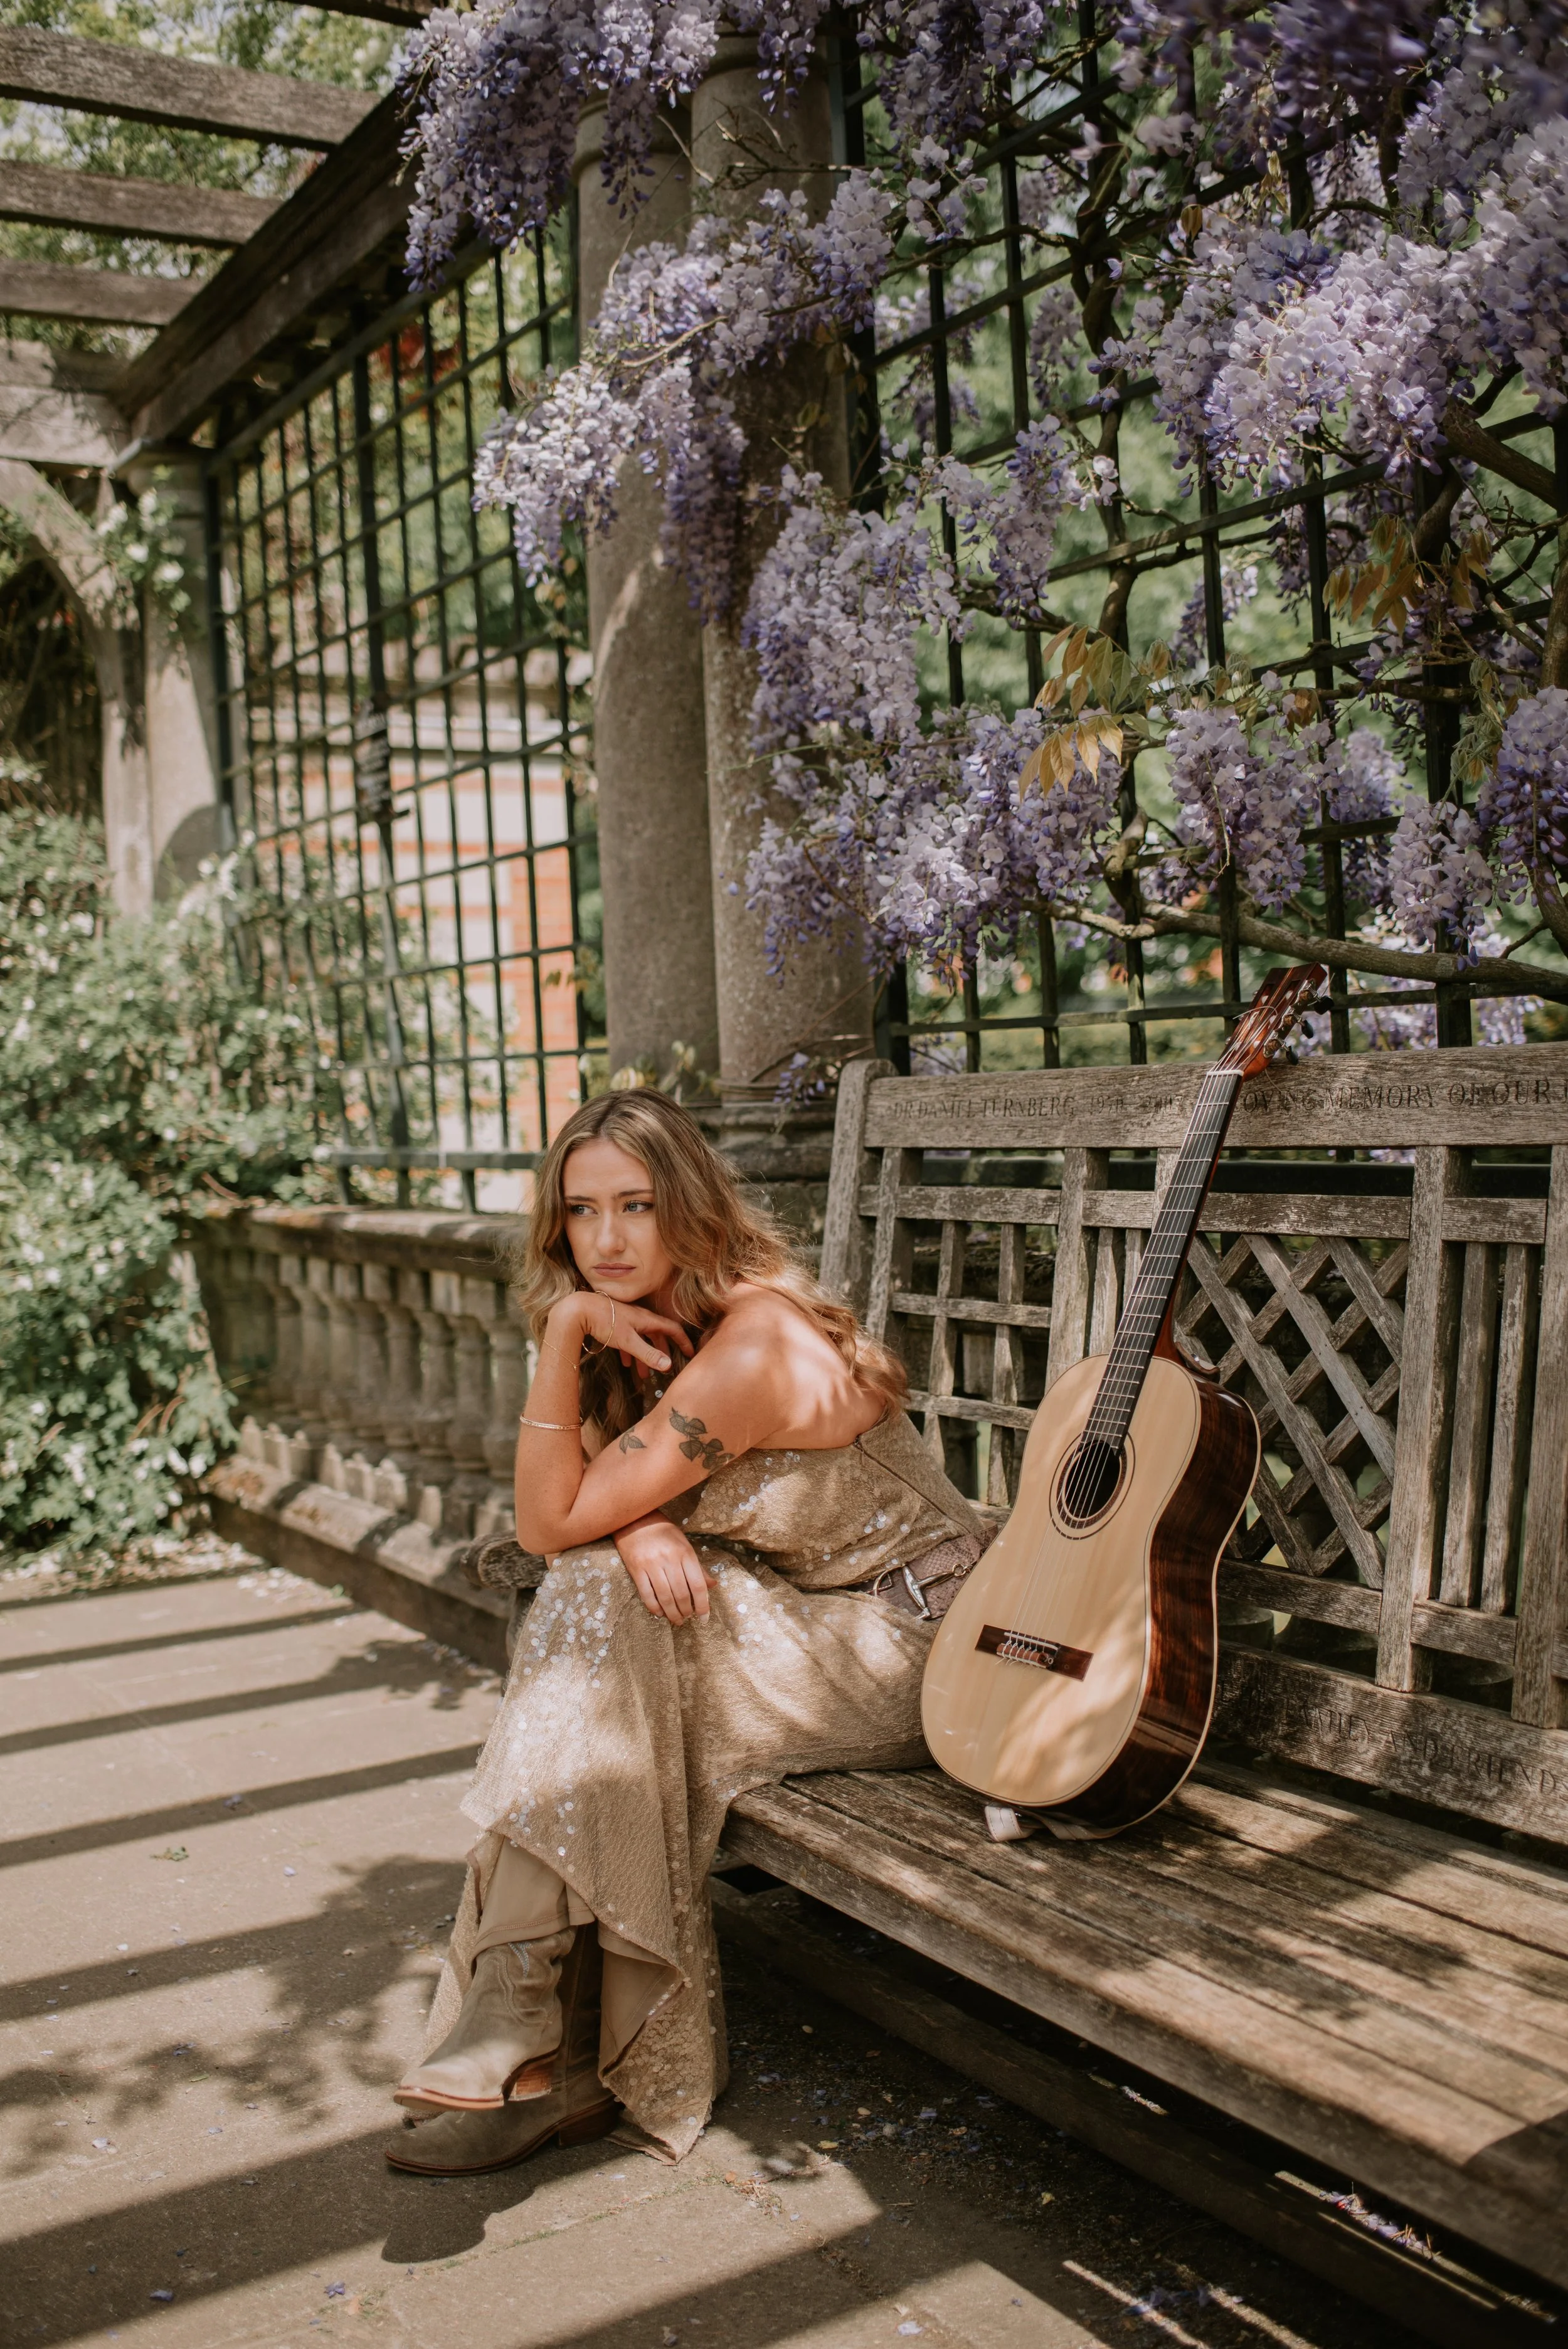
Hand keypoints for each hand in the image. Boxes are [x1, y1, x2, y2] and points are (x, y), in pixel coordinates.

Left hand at [553, 1292, 691, 1376]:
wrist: (578, 1310)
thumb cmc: (604, 1322)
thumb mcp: (628, 1340)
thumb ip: (648, 1354)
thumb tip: (669, 1366)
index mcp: (647, 1319)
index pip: (672, 1329)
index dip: (683, 1341)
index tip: (691, 1353)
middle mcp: (639, 1318)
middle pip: (658, 1335)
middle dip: (663, 1352)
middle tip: (668, 1367)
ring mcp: (626, 1321)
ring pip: (641, 1339)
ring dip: (645, 1356)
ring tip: (644, 1375)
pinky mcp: (614, 1325)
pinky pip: (628, 1340)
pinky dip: (631, 1352)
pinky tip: (626, 1364)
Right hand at [614, 1516, 715, 1625]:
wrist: (635, 1519)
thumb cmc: (664, 1533)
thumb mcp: (684, 1544)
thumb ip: (698, 1567)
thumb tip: (713, 1585)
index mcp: (685, 1553)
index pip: (697, 1585)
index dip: (702, 1605)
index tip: (704, 1618)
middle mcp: (669, 1559)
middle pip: (681, 1594)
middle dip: (686, 1611)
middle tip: (687, 1618)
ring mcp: (651, 1565)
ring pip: (665, 1597)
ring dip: (672, 1613)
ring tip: (676, 1620)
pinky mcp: (636, 1569)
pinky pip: (646, 1594)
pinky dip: (654, 1607)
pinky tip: (659, 1613)